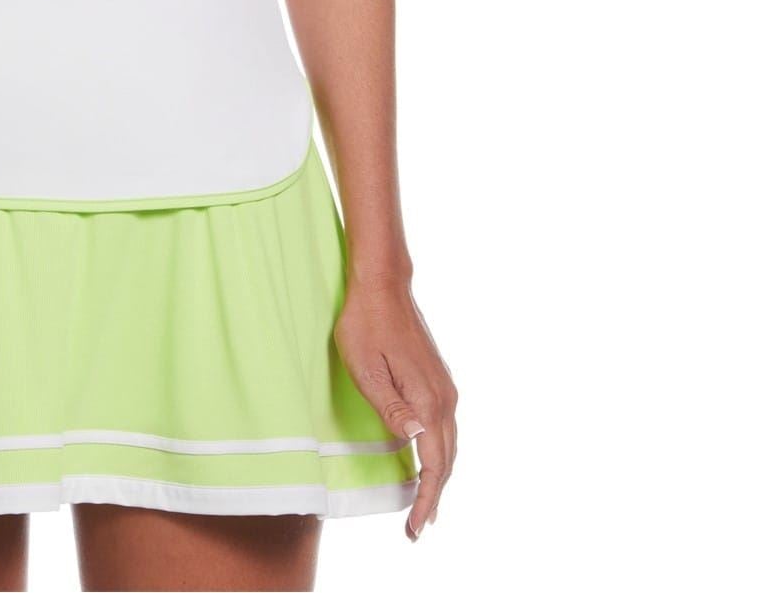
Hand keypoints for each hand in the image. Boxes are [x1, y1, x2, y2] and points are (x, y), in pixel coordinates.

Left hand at [335, 276, 456, 540]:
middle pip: (448, 460)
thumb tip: (415, 439)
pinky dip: (440, 452)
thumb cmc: (365, 324)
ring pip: (450, 444)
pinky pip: (445, 427)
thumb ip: (390, 406)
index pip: (434, 465)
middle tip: (417, 526)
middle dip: (435, 495)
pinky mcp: (437, 378)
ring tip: (424, 501)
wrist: (382, 286)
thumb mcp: (365, 367)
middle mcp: (444, 397)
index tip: (414, 529)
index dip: (426, 499)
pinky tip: (428, 458)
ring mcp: (444, 387)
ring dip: (439, 474)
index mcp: (427, 401)